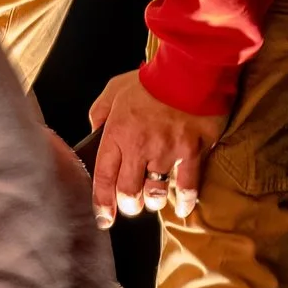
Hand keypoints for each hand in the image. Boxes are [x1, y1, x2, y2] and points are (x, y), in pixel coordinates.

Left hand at [86, 69, 221, 225]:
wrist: (189, 68)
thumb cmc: (150, 79)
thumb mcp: (113, 90)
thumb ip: (100, 113)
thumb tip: (95, 132)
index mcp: (117, 134)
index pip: (104, 177)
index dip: (102, 203)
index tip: (103, 219)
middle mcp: (139, 148)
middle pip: (129, 191)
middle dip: (129, 204)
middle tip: (132, 205)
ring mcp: (166, 152)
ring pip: (156, 192)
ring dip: (153, 201)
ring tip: (153, 200)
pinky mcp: (192, 152)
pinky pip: (187, 185)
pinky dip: (184, 200)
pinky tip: (181, 207)